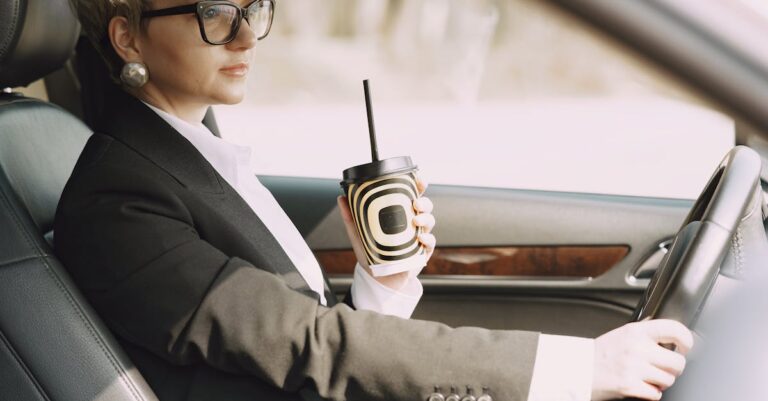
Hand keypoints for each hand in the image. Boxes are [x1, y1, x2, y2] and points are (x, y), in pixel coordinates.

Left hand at [337, 174, 435, 289]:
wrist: (377, 277)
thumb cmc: (371, 252)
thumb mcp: (358, 233)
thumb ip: (350, 216)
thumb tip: (341, 197)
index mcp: (399, 213)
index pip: (411, 195)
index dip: (418, 185)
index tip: (418, 179)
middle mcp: (411, 222)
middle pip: (425, 206)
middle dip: (424, 202)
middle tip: (415, 203)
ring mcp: (419, 236)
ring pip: (429, 221)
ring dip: (426, 219)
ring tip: (415, 221)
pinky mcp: (423, 251)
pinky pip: (431, 242)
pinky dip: (428, 239)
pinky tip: (421, 239)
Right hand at [592, 319, 693, 399]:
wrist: (577, 369)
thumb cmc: (599, 354)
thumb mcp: (622, 334)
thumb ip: (645, 333)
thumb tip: (672, 336)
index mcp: (635, 331)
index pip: (673, 329)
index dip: (686, 340)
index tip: (685, 346)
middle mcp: (636, 347)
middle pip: (677, 362)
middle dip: (673, 369)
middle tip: (662, 368)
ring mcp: (633, 367)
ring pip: (669, 380)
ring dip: (660, 382)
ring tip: (646, 377)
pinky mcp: (629, 386)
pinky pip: (656, 394)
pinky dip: (650, 393)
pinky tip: (639, 386)